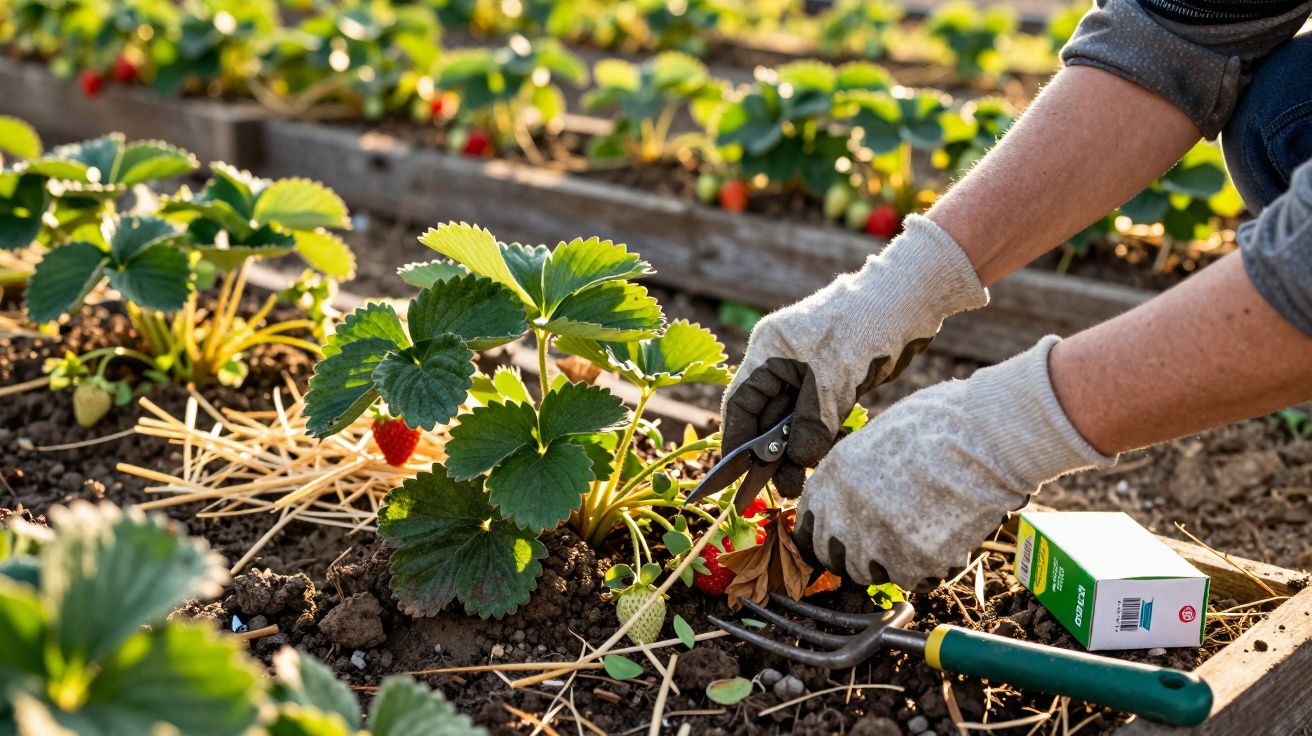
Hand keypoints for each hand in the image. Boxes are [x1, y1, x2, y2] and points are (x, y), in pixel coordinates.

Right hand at [721, 215, 987, 496]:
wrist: (909, 300)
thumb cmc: (863, 326)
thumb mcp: (832, 379)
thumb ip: (811, 423)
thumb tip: (798, 463)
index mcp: (769, 350)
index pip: (740, 402)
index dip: (735, 440)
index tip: (735, 474)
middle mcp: (783, 361)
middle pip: (766, 415)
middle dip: (770, 453)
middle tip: (778, 488)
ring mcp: (809, 371)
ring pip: (794, 420)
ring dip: (796, 451)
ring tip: (799, 483)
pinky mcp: (836, 380)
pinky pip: (819, 417)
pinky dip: (820, 438)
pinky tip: (824, 457)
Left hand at [796, 337, 1114, 588]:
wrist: (987, 435)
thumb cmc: (943, 422)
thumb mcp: (879, 437)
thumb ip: (857, 471)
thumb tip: (853, 492)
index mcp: (834, 476)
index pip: (807, 526)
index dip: (822, 536)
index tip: (836, 540)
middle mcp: (847, 512)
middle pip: (834, 557)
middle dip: (852, 556)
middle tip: (879, 547)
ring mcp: (878, 540)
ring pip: (869, 573)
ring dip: (887, 564)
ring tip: (915, 541)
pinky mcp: (915, 561)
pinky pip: (912, 580)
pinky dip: (925, 570)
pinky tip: (942, 545)